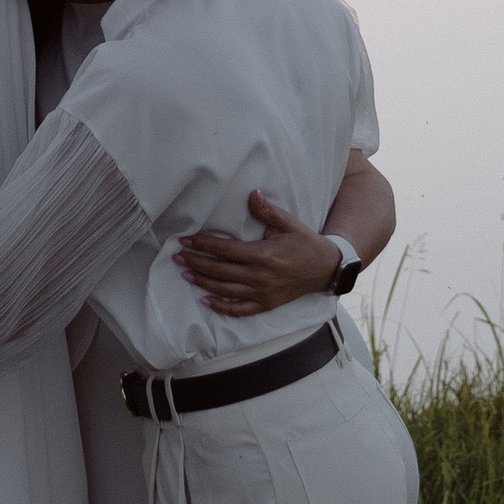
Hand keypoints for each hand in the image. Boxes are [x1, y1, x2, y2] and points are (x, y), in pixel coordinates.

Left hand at [173, 192, 342, 315]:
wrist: (326, 268)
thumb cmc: (305, 244)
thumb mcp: (289, 224)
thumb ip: (267, 211)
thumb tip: (252, 194)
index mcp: (263, 255)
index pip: (225, 250)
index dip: (203, 244)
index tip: (186, 240)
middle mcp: (259, 276)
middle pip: (220, 270)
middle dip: (196, 262)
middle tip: (177, 255)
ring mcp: (262, 293)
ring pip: (225, 290)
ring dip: (202, 282)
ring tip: (185, 273)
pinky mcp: (266, 304)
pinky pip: (239, 309)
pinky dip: (221, 307)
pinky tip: (205, 302)